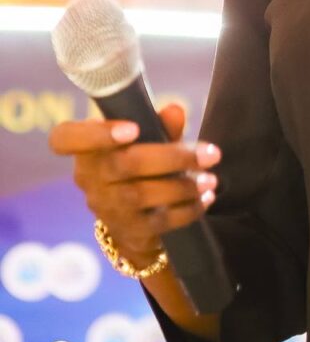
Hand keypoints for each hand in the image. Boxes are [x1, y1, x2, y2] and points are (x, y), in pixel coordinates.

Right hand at [48, 103, 221, 267]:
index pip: (65, 138)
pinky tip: (206, 197)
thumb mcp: (151, 139)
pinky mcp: (127, 231)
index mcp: (88, 149)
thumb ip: (161, 125)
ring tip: (211, 178)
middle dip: (172, 158)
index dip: (94, 134)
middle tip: (210, 154)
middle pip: (123, 165)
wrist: (138, 216)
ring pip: (140, 196)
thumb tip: (174, 110)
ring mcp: (105, 207)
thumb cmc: (143, 161)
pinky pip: (157, 223)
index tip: (132, 129)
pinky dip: (187, 210)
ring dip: (182, 186)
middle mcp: (89, 178)